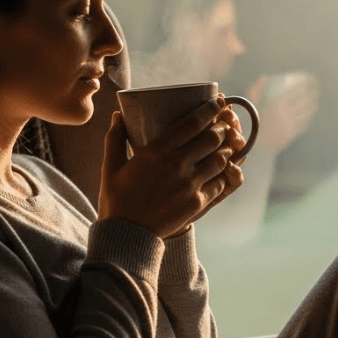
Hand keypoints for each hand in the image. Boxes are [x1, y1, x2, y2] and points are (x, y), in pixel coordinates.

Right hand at [97, 98, 244, 238]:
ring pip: (220, 158)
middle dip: (222, 127)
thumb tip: (116, 115)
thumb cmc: (117, 199)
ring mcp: (190, 183)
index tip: (219, 102)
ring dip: (227, 149)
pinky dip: (225, 173)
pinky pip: (220, 182)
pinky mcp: (198, 202)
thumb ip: (115, 138)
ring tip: (227, 145)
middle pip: (212, 137)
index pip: (192, 122)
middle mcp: (176, 163)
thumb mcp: (110, 166)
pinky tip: (224, 169)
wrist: (127, 235)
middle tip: (224, 124)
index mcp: (156, 150)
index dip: (210, 109)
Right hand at [247, 72, 319, 154]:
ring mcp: (289, 124)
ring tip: (315, 99)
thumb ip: (256, 88)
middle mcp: (285, 114)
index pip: (296, 90)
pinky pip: (303, 124)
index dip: (305, 83)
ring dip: (313, 104)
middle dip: (313, 92)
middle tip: (315, 87)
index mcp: (276, 103)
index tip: (309, 78)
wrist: (251, 143)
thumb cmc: (249, 120)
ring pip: (306, 113)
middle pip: (304, 100)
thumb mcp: (249, 103)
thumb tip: (264, 76)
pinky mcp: (291, 134)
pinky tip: (310, 114)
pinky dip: (308, 117)